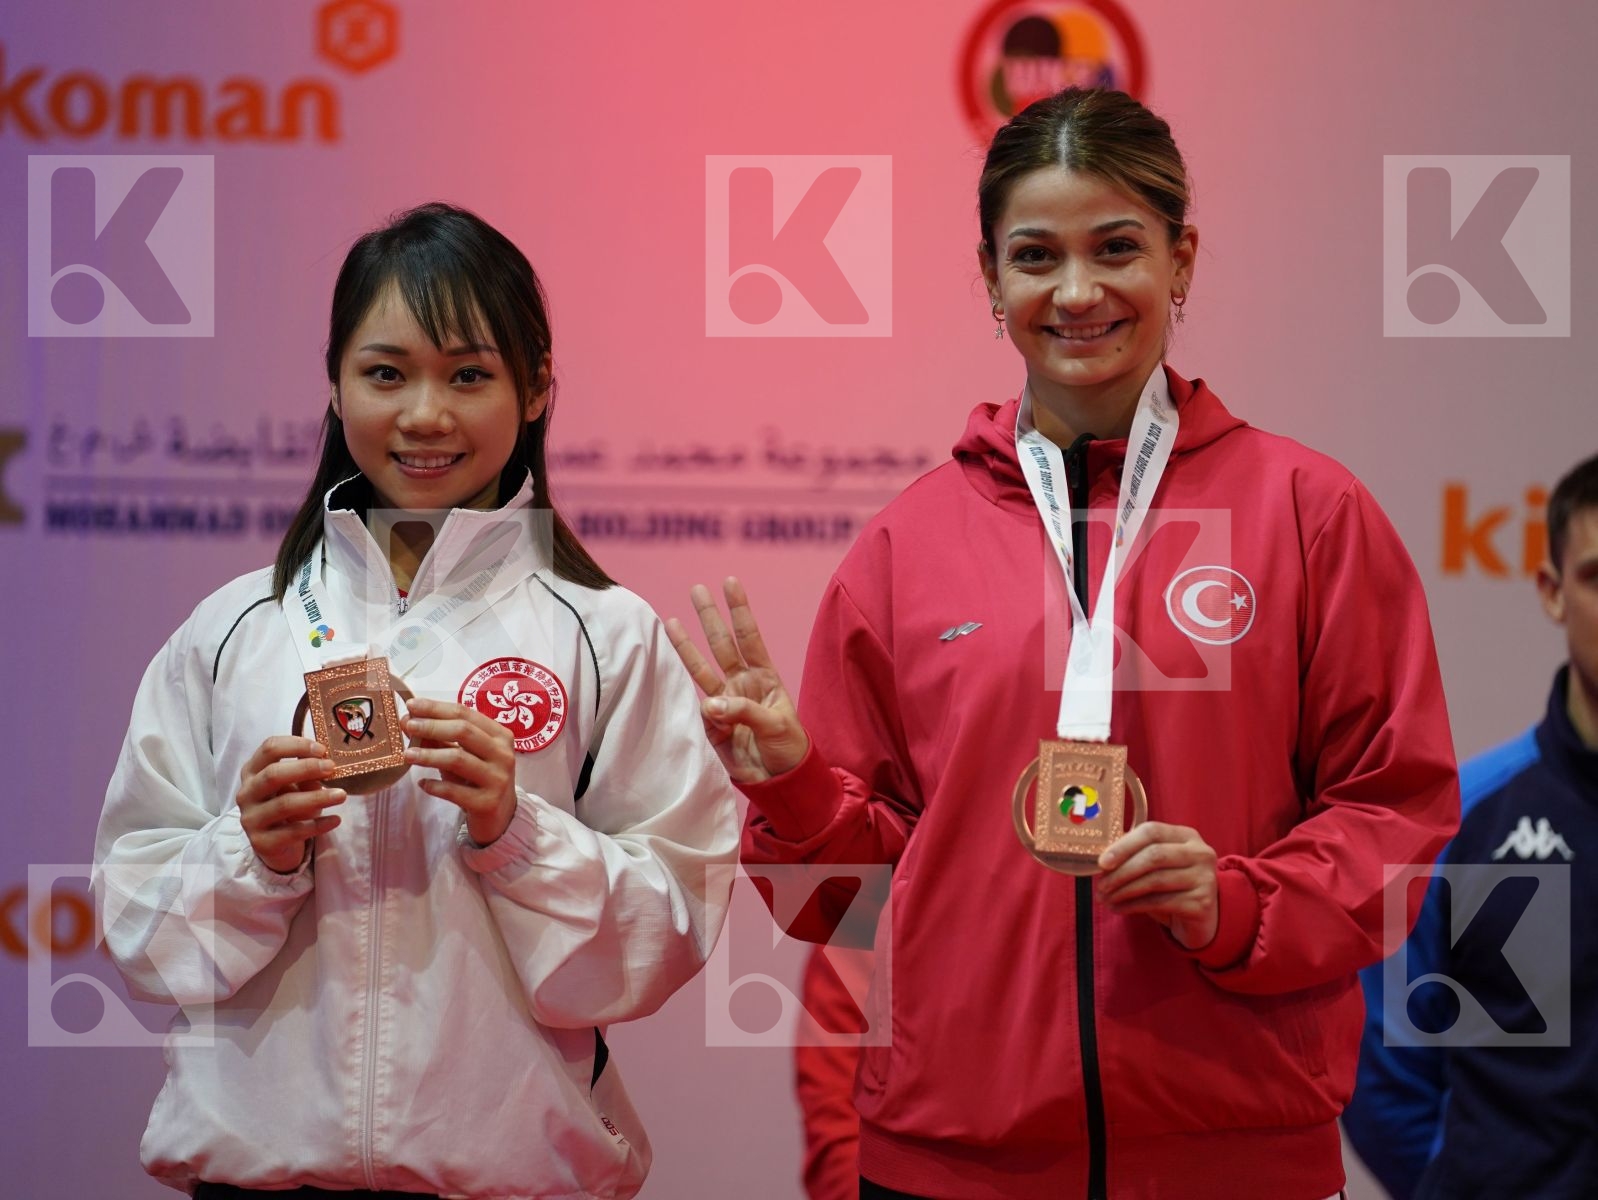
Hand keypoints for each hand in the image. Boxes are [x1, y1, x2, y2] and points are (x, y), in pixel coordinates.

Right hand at [236, 736, 345, 873]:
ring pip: (284, 804)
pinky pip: (294, 831)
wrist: (274, 844)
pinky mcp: (262, 842)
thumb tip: (326, 766)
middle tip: (331, 768)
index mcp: (252, 771)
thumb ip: (305, 775)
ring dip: (317, 797)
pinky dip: (318, 825)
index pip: (269, 749)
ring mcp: (251, 819)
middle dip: (306, 768)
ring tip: (341, 795)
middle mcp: (247, 793)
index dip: (296, 745)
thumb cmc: (287, 804)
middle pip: (273, 774)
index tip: (322, 749)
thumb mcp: (295, 786)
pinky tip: (336, 819)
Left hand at [402, 697, 517, 845]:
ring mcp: (497, 778)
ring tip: (407, 755)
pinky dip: (435, 786)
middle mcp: (503, 754)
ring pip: (458, 759)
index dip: (436, 708)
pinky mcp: (488, 802)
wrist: (500, 815)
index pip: (466, 713)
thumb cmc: (478, 778)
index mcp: (499, 735)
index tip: (411, 705)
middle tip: (407, 725)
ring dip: (429, 755)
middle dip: (431, 726)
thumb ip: (440, 738)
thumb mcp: (463, 754)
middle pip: (463, 732)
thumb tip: (410, 720)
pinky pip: (455, 791)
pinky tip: (422, 784)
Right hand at [665, 577, 809, 783]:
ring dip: (687, 647)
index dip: (740, 610)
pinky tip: (690, 696)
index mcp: (764, 678)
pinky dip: (693, 702)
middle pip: (722, 645)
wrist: (779, 783)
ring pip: (701, 670)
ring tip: (670, 622)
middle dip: (710, 617)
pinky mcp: (711, 726)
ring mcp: (725, 703)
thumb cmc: (789, 749)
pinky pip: (697, 709)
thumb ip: (744, 711)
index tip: (730, 582)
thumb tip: (710, 703)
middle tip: (696, 589)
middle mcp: (742, 684)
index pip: (750, 638)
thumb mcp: (776, 725)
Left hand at [1095, 822, 1218, 950]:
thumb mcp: (1157, 866)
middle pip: (1154, 856)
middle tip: (1101, 886)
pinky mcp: (1201, 903)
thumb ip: (1136, 856)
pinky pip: (1160, 902)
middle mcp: (1200, 853)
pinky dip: (1134, 906)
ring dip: (1124, 891)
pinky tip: (1120, 908)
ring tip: (1106, 899)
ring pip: (1156, 880)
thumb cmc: (1172, 886)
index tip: (1102, 862)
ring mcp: (1204, 878)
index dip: (1124, 845)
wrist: (1201, 918)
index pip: (1152, 831)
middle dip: (1122, 872)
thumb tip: (1102, 862)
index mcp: (1187, 836)